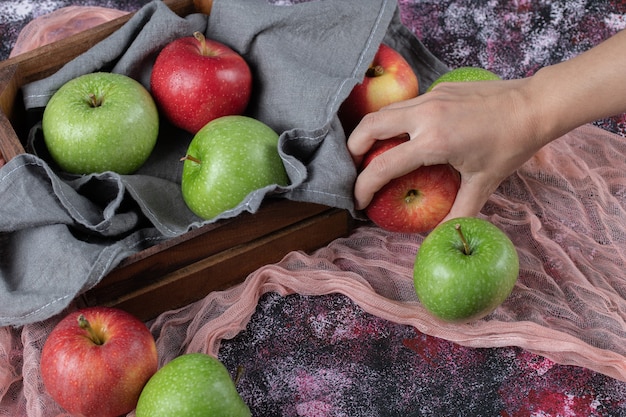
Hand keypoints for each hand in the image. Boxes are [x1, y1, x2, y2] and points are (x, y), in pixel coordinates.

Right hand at [347, 77, 545, 221]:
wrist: (534, 106)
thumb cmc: (510, 146)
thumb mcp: (484, 183)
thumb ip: (459, 213)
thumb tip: (443, 239)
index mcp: (433, 142)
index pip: (382, 167)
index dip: (363, 187)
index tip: (358, 202)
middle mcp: (424, 115)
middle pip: (368, 127)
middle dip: (352, 150)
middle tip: (353, 169)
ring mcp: (430, 98)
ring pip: (383, 112)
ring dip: (370, 132)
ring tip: (370, 152)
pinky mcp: (438, 89)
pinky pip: (405, 106)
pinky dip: (394, 122)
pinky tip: (405, 136)